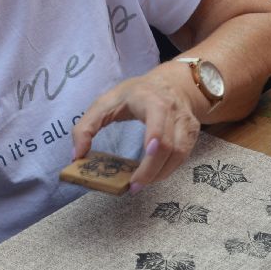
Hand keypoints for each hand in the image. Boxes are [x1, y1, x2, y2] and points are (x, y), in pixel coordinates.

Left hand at [71, 64, 201, 190]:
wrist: (171, 83)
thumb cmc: (134, 94)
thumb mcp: (105, 102)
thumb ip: (85, 126)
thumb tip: (77, 156)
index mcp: (150, 98)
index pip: (158, 117)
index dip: (156, 135)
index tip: (148, 152)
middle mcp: (172, 109)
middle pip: (169, 144)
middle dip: (152, 169)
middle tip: (134, 186)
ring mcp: (186, 121)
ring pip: (180, 153)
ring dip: (161, 173)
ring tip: (142, 183)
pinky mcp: (193, 132)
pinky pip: (184, 155)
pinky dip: (169, 169)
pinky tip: (155, 174)